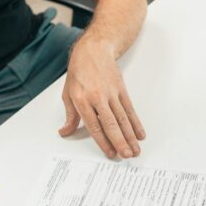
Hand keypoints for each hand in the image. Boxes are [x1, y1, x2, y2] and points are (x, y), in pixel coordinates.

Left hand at [58, 37, 144, 158]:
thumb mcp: (68, 93)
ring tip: (135, 149)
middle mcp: (98, 97)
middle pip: (111, 124)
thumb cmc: (79, 72)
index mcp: (82, 100)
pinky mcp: (121, 90)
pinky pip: (130, 109)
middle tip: (126, 155)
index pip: (94, 125)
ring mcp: (111, 93)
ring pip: (123, 118)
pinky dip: (136, 123)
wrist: (93, 50)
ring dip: (130, 136)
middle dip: (120, 141)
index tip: (110, 153)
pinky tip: (140, 134)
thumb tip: (65, 132)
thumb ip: (70, 115)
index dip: (103, 141)